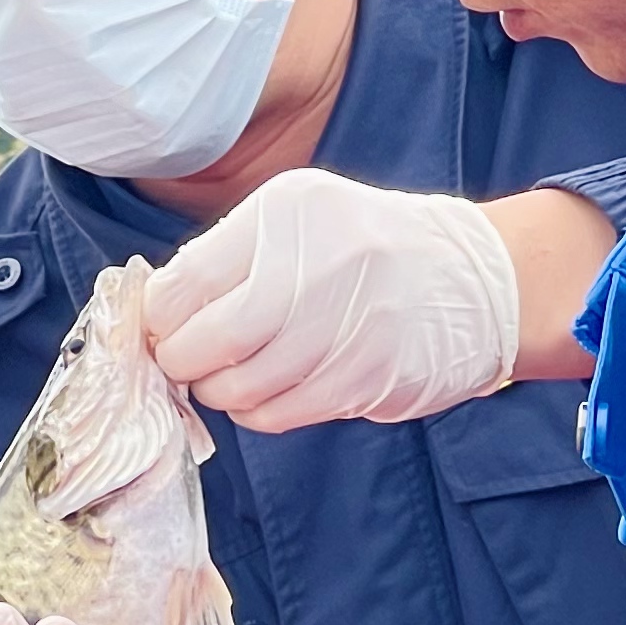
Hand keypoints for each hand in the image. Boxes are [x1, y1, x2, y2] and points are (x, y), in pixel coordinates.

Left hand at [145, 168, 522, 430]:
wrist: (468, 278)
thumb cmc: (360, 250)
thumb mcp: (295, 220)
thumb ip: (227, 257)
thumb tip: (156, 312)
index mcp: (289, 211)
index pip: (188, 281)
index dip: (160, 318)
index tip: (162, 328)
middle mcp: (320, 263)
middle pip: (211, 338)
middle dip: (181, 361)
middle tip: (182, 362)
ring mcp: (348, 323)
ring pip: (242, 384)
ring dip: (217, 391)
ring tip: (223, 377)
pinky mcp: (367, 376)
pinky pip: (280, 412)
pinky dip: (255, 412)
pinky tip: (261, 394)